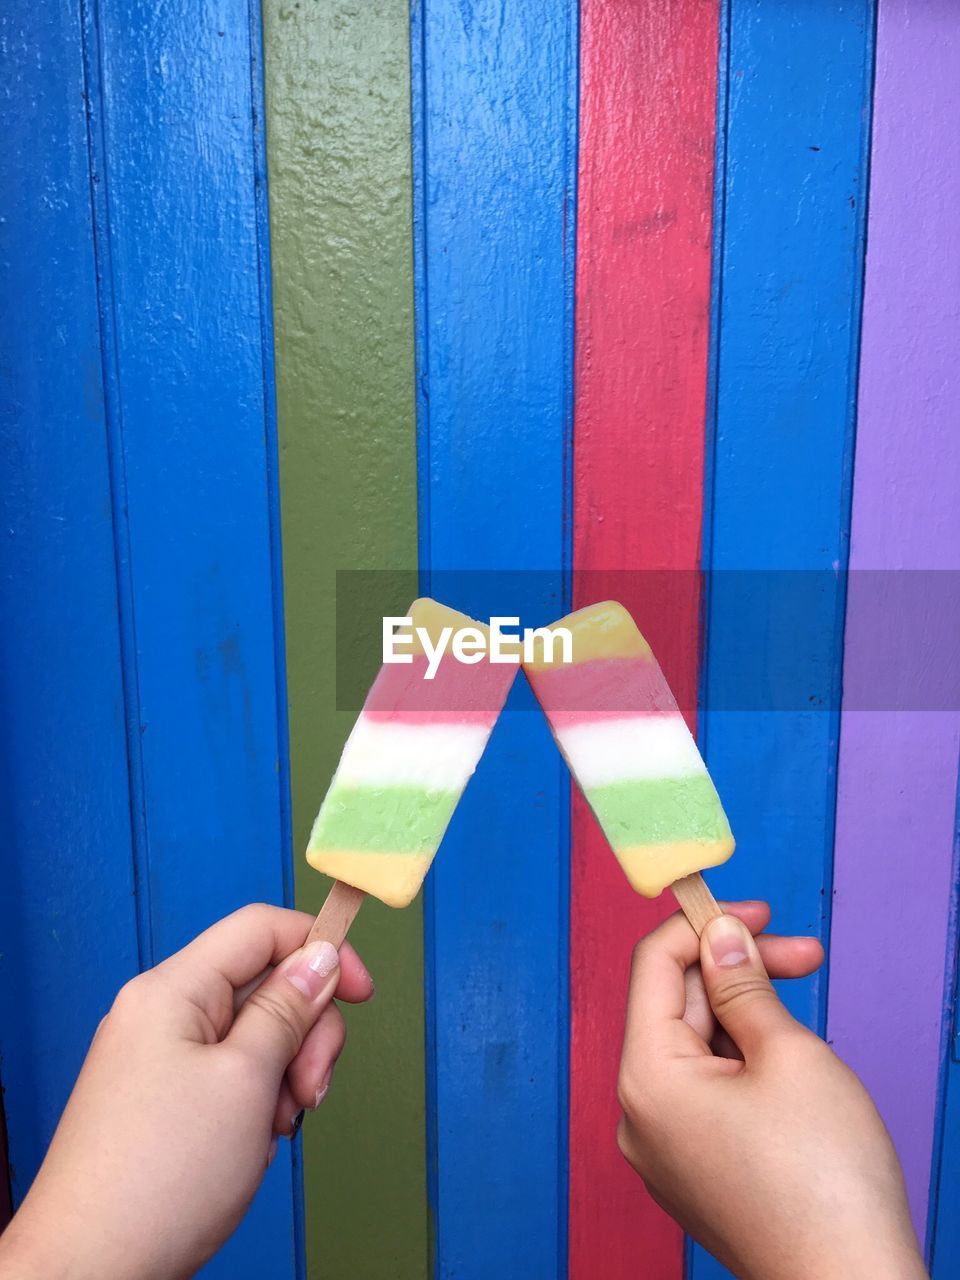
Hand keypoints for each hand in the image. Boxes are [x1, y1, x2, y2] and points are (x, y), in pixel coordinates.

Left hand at [0, 905, 373, 1279]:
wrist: (90, 1272)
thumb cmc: (159, 1178)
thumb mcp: (247, 1080)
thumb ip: (288, 1009)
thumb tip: (318, 957)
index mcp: (173, 989)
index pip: (261, 929)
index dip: (320, 949)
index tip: (362, 994)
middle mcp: (161, 1013)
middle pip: (264, 985)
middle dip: (305, 1033)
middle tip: (308, 1089)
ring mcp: (159, 1059)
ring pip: (254, 1036)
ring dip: (285, 1076)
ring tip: (276, 1130)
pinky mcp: (163, 1101)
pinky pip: (231, 1076)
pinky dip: (257, 1104)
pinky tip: (253, 1145)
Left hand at [617, 903, 925, 1279]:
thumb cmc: (824, 1180)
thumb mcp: (790, 1054)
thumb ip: (744, 985)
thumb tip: (721, 937)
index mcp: (648, 1078)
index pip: (654, 966)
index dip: (703, 925)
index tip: (758, 911)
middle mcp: (640, 1115)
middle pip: (677, 1006)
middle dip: (737, 971)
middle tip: (804, 954)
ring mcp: (664, 1150)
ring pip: (696, 1049)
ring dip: (745, 1016)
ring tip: (805, 1020)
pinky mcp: (694, 1172)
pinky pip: (706, 1092)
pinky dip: (742, 1062)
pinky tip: (791, 1066)